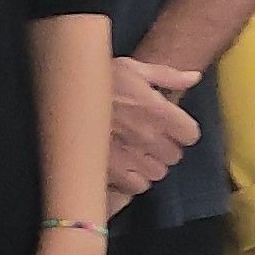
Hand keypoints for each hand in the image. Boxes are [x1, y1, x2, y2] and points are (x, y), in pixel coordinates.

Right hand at [104, 56, 199, 202]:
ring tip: (134, 152)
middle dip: (164, 148)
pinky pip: (137, 186)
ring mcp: (131, 155)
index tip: (170, 127)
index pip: (190, 134)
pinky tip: (123, 165)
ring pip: (158, 172)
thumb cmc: (96, 79)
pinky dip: (133, 179)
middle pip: (174, 156)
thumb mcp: (133, 68)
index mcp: (157, 110)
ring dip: (149, 165)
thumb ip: (168, 76)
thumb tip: (194, 78)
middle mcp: (148, 135)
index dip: (182, 131)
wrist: (60, 96)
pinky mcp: (112, 171)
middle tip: (147, 138)